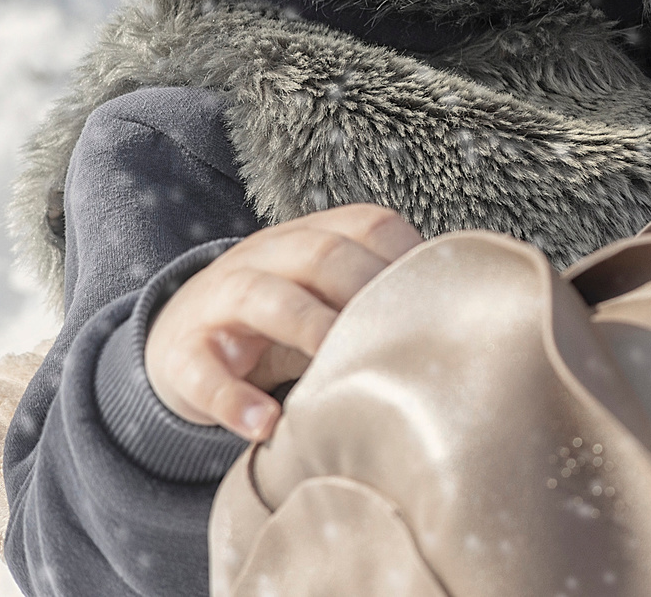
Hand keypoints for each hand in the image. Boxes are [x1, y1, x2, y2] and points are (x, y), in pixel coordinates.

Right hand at [144, 203, 421, 440]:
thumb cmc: (285, 319)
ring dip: (307, 328)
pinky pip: (203, 372)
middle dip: (361, 287)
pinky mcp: (183, 355)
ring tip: (334, 371)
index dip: (405, 256)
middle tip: (396, 335)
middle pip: (320, 252)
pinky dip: (234, 401)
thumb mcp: (329, 296)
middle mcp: (267, 256)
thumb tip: (470, 322)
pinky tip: (266, 425)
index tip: (437, 301)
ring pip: (262, 297)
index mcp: (313, 236)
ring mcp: (221, 301)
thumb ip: (383, 300)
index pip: (369, 225)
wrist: (179, 337)